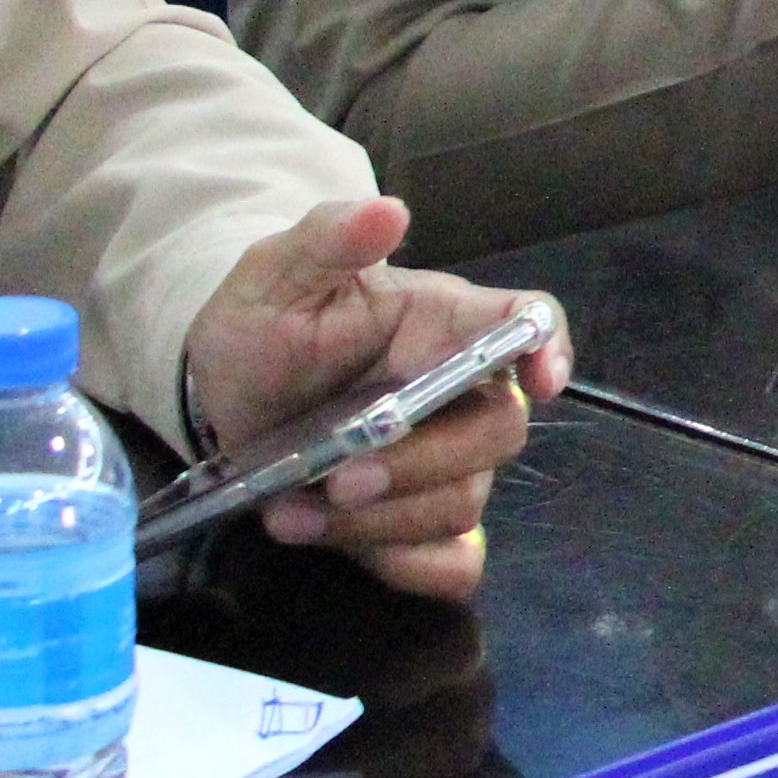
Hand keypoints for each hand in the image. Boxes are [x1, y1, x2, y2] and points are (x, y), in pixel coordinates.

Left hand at [177, 201, 569, 602]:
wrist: (228, 392)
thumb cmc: (267, 322)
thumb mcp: (276, 273)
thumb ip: (327, 239)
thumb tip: (388, 211)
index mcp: (446, 325)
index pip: (530, 322)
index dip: (550, 347)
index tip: (543, 380)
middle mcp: (462, 395)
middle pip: (498, 432)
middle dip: (422, 464)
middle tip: (338, 479)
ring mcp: (443, 464)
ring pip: (461, 503)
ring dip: (380, 523)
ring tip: (288, 514)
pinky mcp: (412, 522)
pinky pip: (449, 562)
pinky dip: (412, 566)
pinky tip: (351, 553)